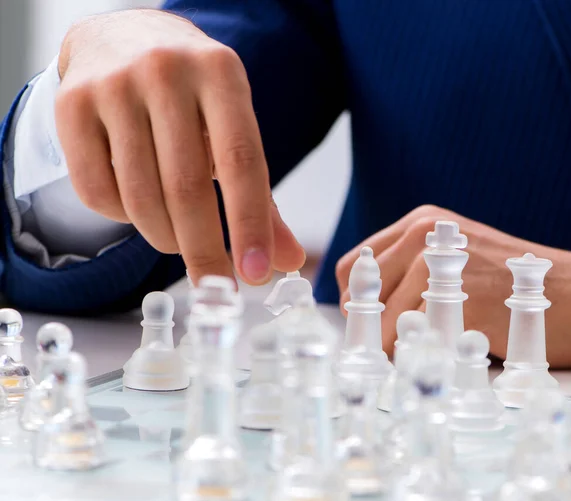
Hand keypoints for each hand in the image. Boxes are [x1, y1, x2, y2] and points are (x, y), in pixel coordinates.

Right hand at [56, 9, 304, 284]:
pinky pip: (96, 193)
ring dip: (165, 237)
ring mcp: (113, 86)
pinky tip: (137, 206)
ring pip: (140, 197)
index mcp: (220, 74)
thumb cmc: (189, 94)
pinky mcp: (71, 105)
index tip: (255, 275)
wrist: (121, 39)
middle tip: (217, 284)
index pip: (241, 161)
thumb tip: (288, 259)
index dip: (249, 225)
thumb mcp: (232, 126)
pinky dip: (122, 218)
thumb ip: (260, 196)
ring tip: (179, 238)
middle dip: (204, 251)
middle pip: (187, 187)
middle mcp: (166, 72)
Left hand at [336, 205, 570, 368]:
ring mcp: (440, 265)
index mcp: (420, 224)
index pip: (355, 266)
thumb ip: (410, 272)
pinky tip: (435, 358)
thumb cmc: (513, 283)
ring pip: (382, 320)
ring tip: (414, 356)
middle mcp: (424, 236)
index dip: (354, 301)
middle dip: (365, 327)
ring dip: (389, 346)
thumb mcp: (455, 256)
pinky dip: (415, 355)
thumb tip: (361, 311)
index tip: (366, 325)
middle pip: (360, 294)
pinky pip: (413, 337)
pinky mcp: (460, 298)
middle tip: (383, 348)